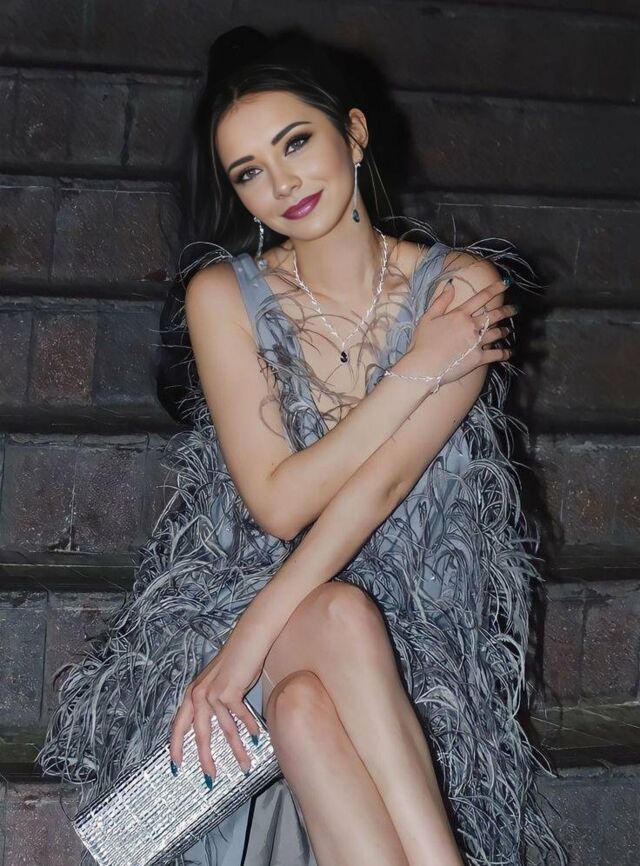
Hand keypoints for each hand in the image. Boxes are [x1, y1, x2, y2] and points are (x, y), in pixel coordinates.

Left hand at [169, 623, 264, 783]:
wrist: (249, 639)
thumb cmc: (236, 660)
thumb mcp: (217, 681)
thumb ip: (212, 701)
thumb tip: (216, 725)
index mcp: (193, 693)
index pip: (179, 725)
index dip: (176, 746)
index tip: (176, 766)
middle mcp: (199, 694)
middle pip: (199, 734)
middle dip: (205, 758)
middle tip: (210, 778)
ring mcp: (213, 692)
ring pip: (225, 730)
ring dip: (236, 749)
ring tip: (245, 764)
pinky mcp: (229, 691)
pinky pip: (240, 717)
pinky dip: (250, 728)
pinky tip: (258, 737)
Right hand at [405, 274, 516, 386]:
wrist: (424, 366)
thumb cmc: (423, 342)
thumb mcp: (427, 318)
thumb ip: (440, 301)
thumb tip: (450, 286)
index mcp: (460, 314)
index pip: (481, 297)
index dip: (495, 288)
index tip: (506, 283)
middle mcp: (471, 326)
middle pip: (494, 315)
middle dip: (507, 310)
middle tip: (515, 309)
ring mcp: (477, 342)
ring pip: (497, 333)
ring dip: (505, 331)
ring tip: (509, 330)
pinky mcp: (478, 358)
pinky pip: (496, 354)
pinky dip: (505, 353)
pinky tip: (509, 352)